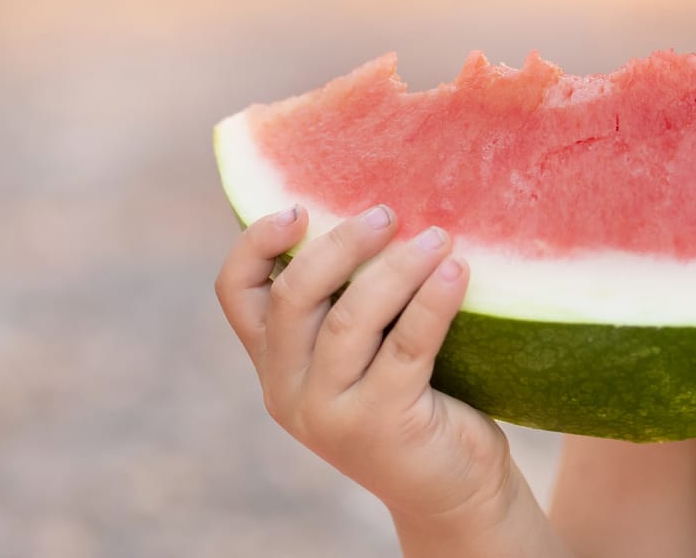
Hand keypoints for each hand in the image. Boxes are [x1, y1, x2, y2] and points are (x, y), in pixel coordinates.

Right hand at [214, 205, 515, 525]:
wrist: (449, 489)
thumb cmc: (412, 399)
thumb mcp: (365, 353)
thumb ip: (351, 301)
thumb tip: (384, 210)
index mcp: (275, 363)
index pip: (237, 295)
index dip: (255, 244)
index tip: (297, 206)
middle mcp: (288, 389)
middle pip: (295, 297)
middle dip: (341, 244)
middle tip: (389, 213)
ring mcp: (330, 412)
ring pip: (351, 320)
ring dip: (398, 268)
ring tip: (440, 238)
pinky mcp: (381, 425)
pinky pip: (407, 347)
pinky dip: (433, 301)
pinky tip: (459, 271)